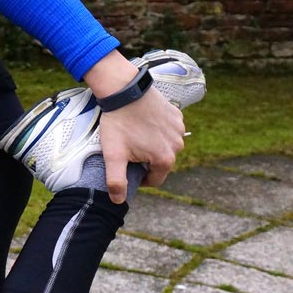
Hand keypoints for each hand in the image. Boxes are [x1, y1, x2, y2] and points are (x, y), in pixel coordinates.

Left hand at [85, 52, 185, 203]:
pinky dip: (158, 130)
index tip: (127, 169)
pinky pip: (168, 130)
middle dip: (145, 161)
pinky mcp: (177, 116)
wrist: (124, 91)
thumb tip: (119, 201)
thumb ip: (116, 181)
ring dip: (152, 145)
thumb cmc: (118, 123)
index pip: (154, 180)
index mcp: (165, 160)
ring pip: (165, 146)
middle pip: (160, 162)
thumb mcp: (113, 155)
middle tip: (128, 149)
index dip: (139, 178)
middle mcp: (178, 146)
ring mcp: (179, 130)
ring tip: (135, 135)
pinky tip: (143, 123)